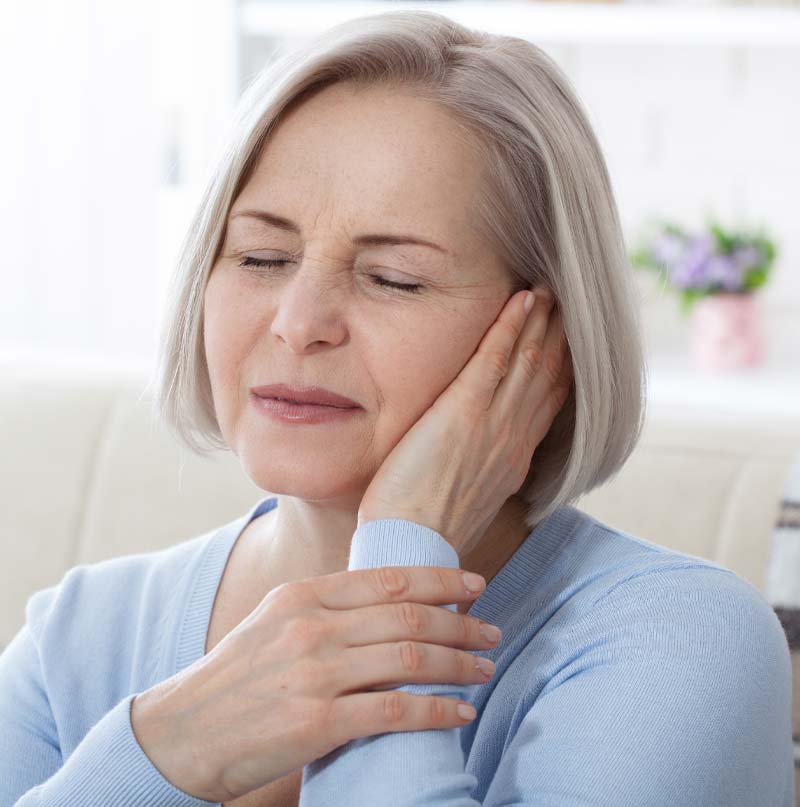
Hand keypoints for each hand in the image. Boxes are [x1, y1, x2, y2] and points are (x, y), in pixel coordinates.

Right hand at [130, 566, 501, 802]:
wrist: (183, 733)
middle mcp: (312, 627)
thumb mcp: (274, 620)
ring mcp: (315, 673)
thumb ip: (326, 605)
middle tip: (491, 632)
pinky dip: (436, 711)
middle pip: (408, 617)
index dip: (440, 579)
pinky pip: (395, 711)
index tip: (474, 584)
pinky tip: (459, 714)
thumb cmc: (236, 676)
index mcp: (303, 595)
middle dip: (460, 624)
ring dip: (458, 665)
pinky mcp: (317, 723)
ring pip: (410, 659)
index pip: (389, 579)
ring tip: (485, 669)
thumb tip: (387, 597)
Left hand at [357, 287, 572, 557]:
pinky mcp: (464, 411)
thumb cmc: (426, 532)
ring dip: (542, 322)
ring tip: (550, 292)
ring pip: (529, 361)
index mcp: (512, 459)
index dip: (561, 370)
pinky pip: (496, 357)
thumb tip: (478, 469)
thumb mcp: (467, 502)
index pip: (547, 404)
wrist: (413, 547)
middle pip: (548, 376)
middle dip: (559, 337)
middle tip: (568, 305)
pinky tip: (523, 299)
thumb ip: (480, 475)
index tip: (568, 345)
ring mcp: (493, 423)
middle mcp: (513, 437)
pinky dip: (513, 325)